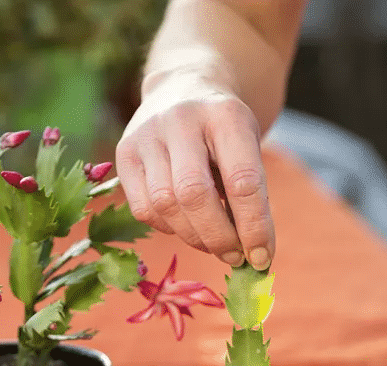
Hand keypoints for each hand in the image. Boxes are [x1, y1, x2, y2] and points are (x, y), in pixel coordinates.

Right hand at [116, 75, 273, 268]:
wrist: (182, 87)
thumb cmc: (222, 129)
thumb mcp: (246, 146)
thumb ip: (249, 194)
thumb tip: (251, 254)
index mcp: (225, 115)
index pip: (242, 180)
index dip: (254, 226)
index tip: (263, 257)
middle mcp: (180, 119)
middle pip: (194, 194)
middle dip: (218, 236)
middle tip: (235, 256)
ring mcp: (145, 135)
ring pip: (164, 204)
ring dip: (192, 236)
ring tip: (212, 243)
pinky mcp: (123, 153)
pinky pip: (142, 208)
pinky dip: (167, 227)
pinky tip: (183, 225)